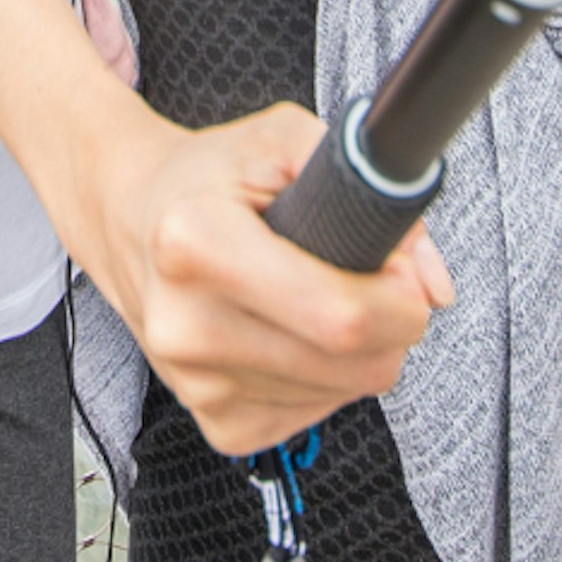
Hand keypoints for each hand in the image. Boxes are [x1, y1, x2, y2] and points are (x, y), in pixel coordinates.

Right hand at [86, 100, 450, 455]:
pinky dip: (326, 378)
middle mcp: (186, 324)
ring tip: (321, 297)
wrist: (127, 218)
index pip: (340, 313)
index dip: (400, 297)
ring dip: (359, 351)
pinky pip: (316, 415)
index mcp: (195, 244)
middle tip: (374, 280)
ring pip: (345, 393)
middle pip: (354, 363)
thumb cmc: (209, 177)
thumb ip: (370, 188)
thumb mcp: (283, 138)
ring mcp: (195, 384)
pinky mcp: (214, 423)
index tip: (403, 270)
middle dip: (393, 323)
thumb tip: (434, 284)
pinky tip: (294, 332)